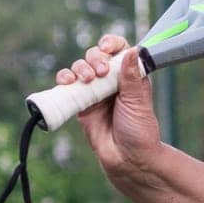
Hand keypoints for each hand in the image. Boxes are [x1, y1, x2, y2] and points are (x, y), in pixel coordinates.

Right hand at [57, 34, 162, 178]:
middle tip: (100, 71)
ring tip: (87, 79)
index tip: (108, 47)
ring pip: (80, 67)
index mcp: (130, 76)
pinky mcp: (80, 103)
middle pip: (95, 55)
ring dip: (79, 67)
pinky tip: (67, 81)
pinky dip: (64, 78)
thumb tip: (132, 50)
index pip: (119, 50)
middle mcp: (111, 81)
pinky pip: (67, 85)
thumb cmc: (139, 132)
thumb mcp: (138, 102)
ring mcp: (94, 91)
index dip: (112, 44)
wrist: (127, 158)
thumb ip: (132, 77)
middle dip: (95, 57)